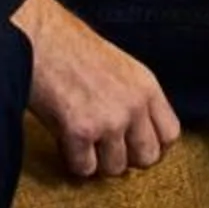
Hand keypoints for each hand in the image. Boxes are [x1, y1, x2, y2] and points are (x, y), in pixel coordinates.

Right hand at [11, 0, 180, 179]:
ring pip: (115, 168)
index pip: (170, 134)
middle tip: (106, 147)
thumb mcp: (119, 66)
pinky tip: (65, 138)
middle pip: (147, 158)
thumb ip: (133, 97)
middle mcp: (133, 105)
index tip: (135, 145)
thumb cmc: (70, 47)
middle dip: (126, 158)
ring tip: (82, 139)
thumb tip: (136, 132)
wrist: (39, 38)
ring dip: (97, 160)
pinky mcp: (80, 132)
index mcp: (146, 85)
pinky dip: (73, 160)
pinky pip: (84, 169)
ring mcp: (108, 120)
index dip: (152, 144)